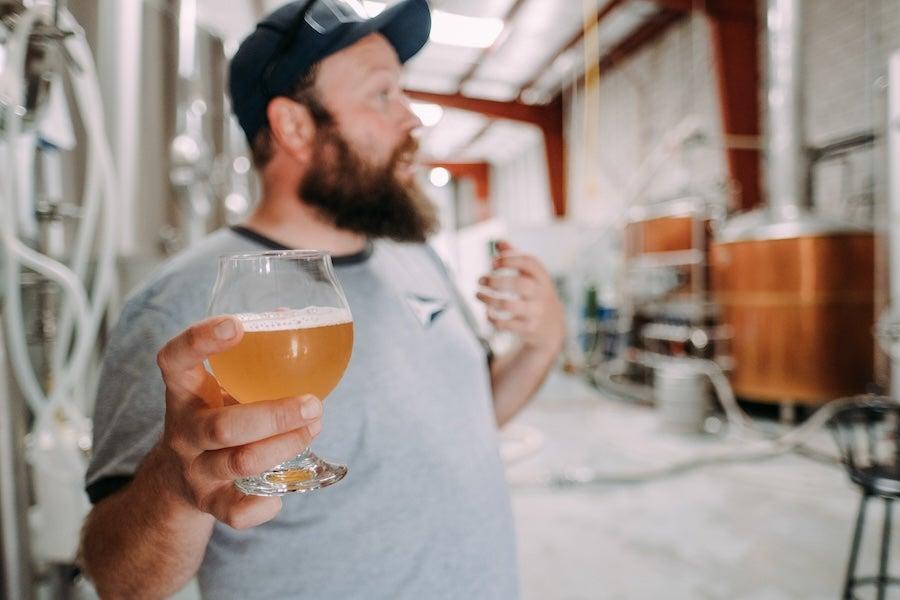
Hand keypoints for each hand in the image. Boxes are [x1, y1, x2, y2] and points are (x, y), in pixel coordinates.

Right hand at [153, 315, 322, 528]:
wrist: (174, 481)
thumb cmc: (213, 416)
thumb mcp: (219, 385)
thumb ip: (249, 360)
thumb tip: (291, 316)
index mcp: (183, 393)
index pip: (175, 360)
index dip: (199, 341)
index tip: (236, 324)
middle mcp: (183, 432)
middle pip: (223, 427)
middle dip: (274, 416)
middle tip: (312, 403)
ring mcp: (193, 470)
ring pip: (238, 463)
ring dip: (283, 447)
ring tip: (314, 427)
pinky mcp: (207, 504)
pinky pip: (234, 512)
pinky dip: (262, 504)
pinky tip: (282, 491)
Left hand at [476, 240, 565, 354]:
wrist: (552, 326)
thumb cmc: (536, 294)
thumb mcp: (532, 276)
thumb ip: (516, 258)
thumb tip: (498, 242)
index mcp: (541, 277)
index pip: (529, 263)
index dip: (509, 259)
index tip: (492, 261)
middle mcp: (540, 293)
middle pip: (519, 284)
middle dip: (496, 280)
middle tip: (480, 279)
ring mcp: (535, 311)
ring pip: (509, 305)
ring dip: (489, 299)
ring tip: (477, 294)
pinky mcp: (528, 328)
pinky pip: (507, 324)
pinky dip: (493, 318)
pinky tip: (487, 312)